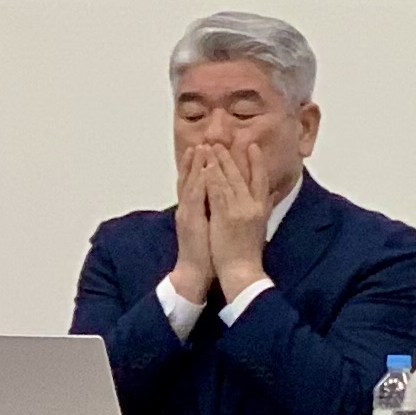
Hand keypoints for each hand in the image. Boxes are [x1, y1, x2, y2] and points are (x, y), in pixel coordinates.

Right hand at [169, 143, 221, 303]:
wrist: (195, 272)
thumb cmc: (208, 251)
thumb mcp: (213, 227)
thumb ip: (217, 213)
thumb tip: (228, 202)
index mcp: (195, 209)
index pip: (197, 183)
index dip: (199, 166)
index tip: (204, 149)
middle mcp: (189, 209)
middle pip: (191, 179)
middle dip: (195, 160)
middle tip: (200, 142)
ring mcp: (188, 213)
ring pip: (190, 184)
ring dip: (193, 166)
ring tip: (198, 148)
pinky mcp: (190, 221)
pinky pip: (194, 198)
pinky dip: (197, 182)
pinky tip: (202, 171)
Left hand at [204, 145, 272, 299]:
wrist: (242, 272)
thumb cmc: (250, 254)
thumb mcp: (262, 227)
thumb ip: (266, 207)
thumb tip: (271, 194)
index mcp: (262, 209)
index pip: (261, 179)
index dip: (257, 161)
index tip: (252, 146)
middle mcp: (252, 206)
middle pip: (242, 175)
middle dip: (232, 156)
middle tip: (225, 141)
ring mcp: (238, 210)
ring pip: (227, 180)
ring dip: (218, 162)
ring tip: (212, 147)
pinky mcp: (224, 216)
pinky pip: (216, 191)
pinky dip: (211, 177)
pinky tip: (205, 166)